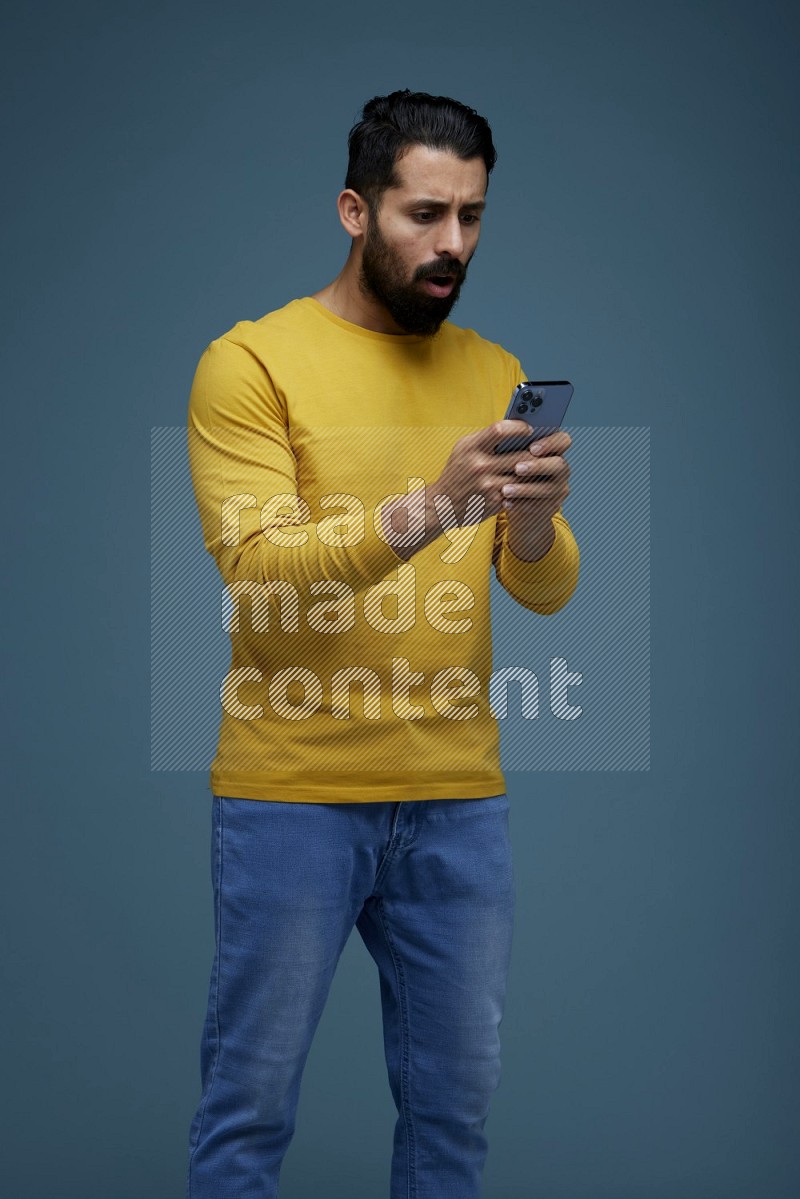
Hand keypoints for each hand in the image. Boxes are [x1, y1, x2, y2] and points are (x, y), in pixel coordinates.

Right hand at [429, 419, 547, 523]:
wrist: (443, 505)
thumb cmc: (456, 472)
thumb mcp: (463, 449)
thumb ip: (486, 438)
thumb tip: (517, 427)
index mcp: (471, 448)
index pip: (500, 430)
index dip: (519, 427)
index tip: (529, 429)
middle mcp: (480, 466)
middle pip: (521, 456)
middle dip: (537, 453)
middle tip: (547, 449)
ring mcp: (489, 486)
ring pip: (525, 476)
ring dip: (537, 471)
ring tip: (546, 464)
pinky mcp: (495, 502)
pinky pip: (520, 492)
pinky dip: (529, 486)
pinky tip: (535, 482)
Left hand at [501, 429, 571, 559]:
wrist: (517, 500)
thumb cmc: (511, 469)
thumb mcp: (512, 455)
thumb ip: (513, 446)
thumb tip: (502, 438)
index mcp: (554, 450)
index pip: (563, 440)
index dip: (550, 443)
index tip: (532, 448)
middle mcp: (561, 468)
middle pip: (559, 465)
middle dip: (538, 466)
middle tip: (517, 468)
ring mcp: (559, 489)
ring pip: (548, 489)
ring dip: (525, 489)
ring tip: (505, 490)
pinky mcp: (552, 507)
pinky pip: (539, 507)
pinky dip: (521, 504)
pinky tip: (505, 502)